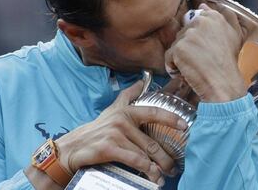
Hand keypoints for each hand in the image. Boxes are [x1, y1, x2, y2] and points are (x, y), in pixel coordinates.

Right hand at [54, 81, 186, 184]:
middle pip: (152, 141)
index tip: (184, 126)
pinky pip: (135, 160)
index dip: (171, 118)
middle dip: (166, 157)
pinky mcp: (110, 148)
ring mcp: (116, 134)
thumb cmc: (97, 129)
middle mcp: (122, 120)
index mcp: (126, 111)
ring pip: (145, 153)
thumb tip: (141, 81)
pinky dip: (146, 170)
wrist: (74, 146)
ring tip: (164, 175)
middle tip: (173, 166)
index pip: (153, 112)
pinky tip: (152, 176)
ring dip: (158, 168)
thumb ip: (128, 95)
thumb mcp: (112, 109)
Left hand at [165, 3, 246, 102]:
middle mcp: (200, 22)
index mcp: (213, 17)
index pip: (194, 21)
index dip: (197, 39)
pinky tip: (188, 71)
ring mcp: (189, 35)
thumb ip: (221, 17)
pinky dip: (175, 67)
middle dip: (189, 48)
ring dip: (182, 58)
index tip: (204, 49)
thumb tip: (204, 4)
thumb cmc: (228, 63)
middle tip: (202, 59)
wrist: (224, 84)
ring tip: (197, 65)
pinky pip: (169, 57)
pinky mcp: (179, 48)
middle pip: (183, 34)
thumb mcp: (233, 35)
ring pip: (175, 45)